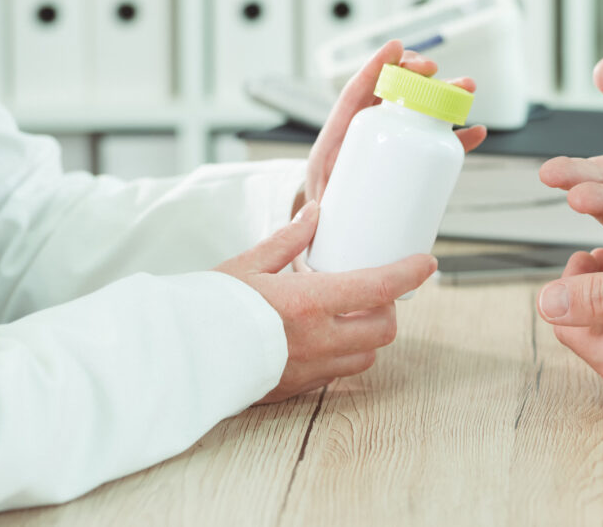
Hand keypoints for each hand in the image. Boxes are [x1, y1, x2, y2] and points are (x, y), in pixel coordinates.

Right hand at [215, 201, 436, 402]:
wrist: (175, 357)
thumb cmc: (207, 306)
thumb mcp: (249, 264)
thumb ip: (289, 240)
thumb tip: (316, 214)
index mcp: (309, 302)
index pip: (379, 287)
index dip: (409, 273)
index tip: (427, 262)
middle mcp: (317, 339)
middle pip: (383, 330)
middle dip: (388, 309)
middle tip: (373, 291)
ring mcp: (309, 368)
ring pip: (365, 356)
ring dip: (366, 335)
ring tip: (347, 314)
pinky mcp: (296, 388)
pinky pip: (337, 374)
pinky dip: (341, 354)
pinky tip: (322, 337)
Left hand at [300, 40, 487, 207]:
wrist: (333, 223)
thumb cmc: (324, 209)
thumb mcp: (317, 203)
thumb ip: (316, 209)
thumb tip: (316, 212)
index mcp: (339, 136)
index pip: (356, 93)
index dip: (375, 67)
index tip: (395, 47)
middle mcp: (367, 131)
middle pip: (393, 91)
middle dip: (415, 73)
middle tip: (434, 69)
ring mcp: (391, 141)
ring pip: (419, 110)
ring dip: (445, 96)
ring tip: (467, 89)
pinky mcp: (409, 158)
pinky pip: (435, 142)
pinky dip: (456, 136)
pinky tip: (476, 132)